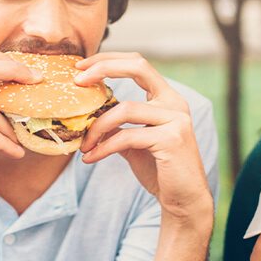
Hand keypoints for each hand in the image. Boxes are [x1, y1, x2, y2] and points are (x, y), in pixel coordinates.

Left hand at [75, 52, 212, 218]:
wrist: (184, 200)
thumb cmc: (159, 169)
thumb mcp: (134, 142)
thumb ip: (118, 125)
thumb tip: (86, 114)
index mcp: (167, 98)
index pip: (138, 63)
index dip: (109, 60)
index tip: (81, 67)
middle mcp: (175, 103)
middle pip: (138, 67)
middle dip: (104, 68)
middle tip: (76, 82)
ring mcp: (176, 120)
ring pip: (125, 109)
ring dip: (96, 127)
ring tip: (83, 145)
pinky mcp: (171, 140)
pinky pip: (127, 137)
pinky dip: (103, 147)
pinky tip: (90, 159)